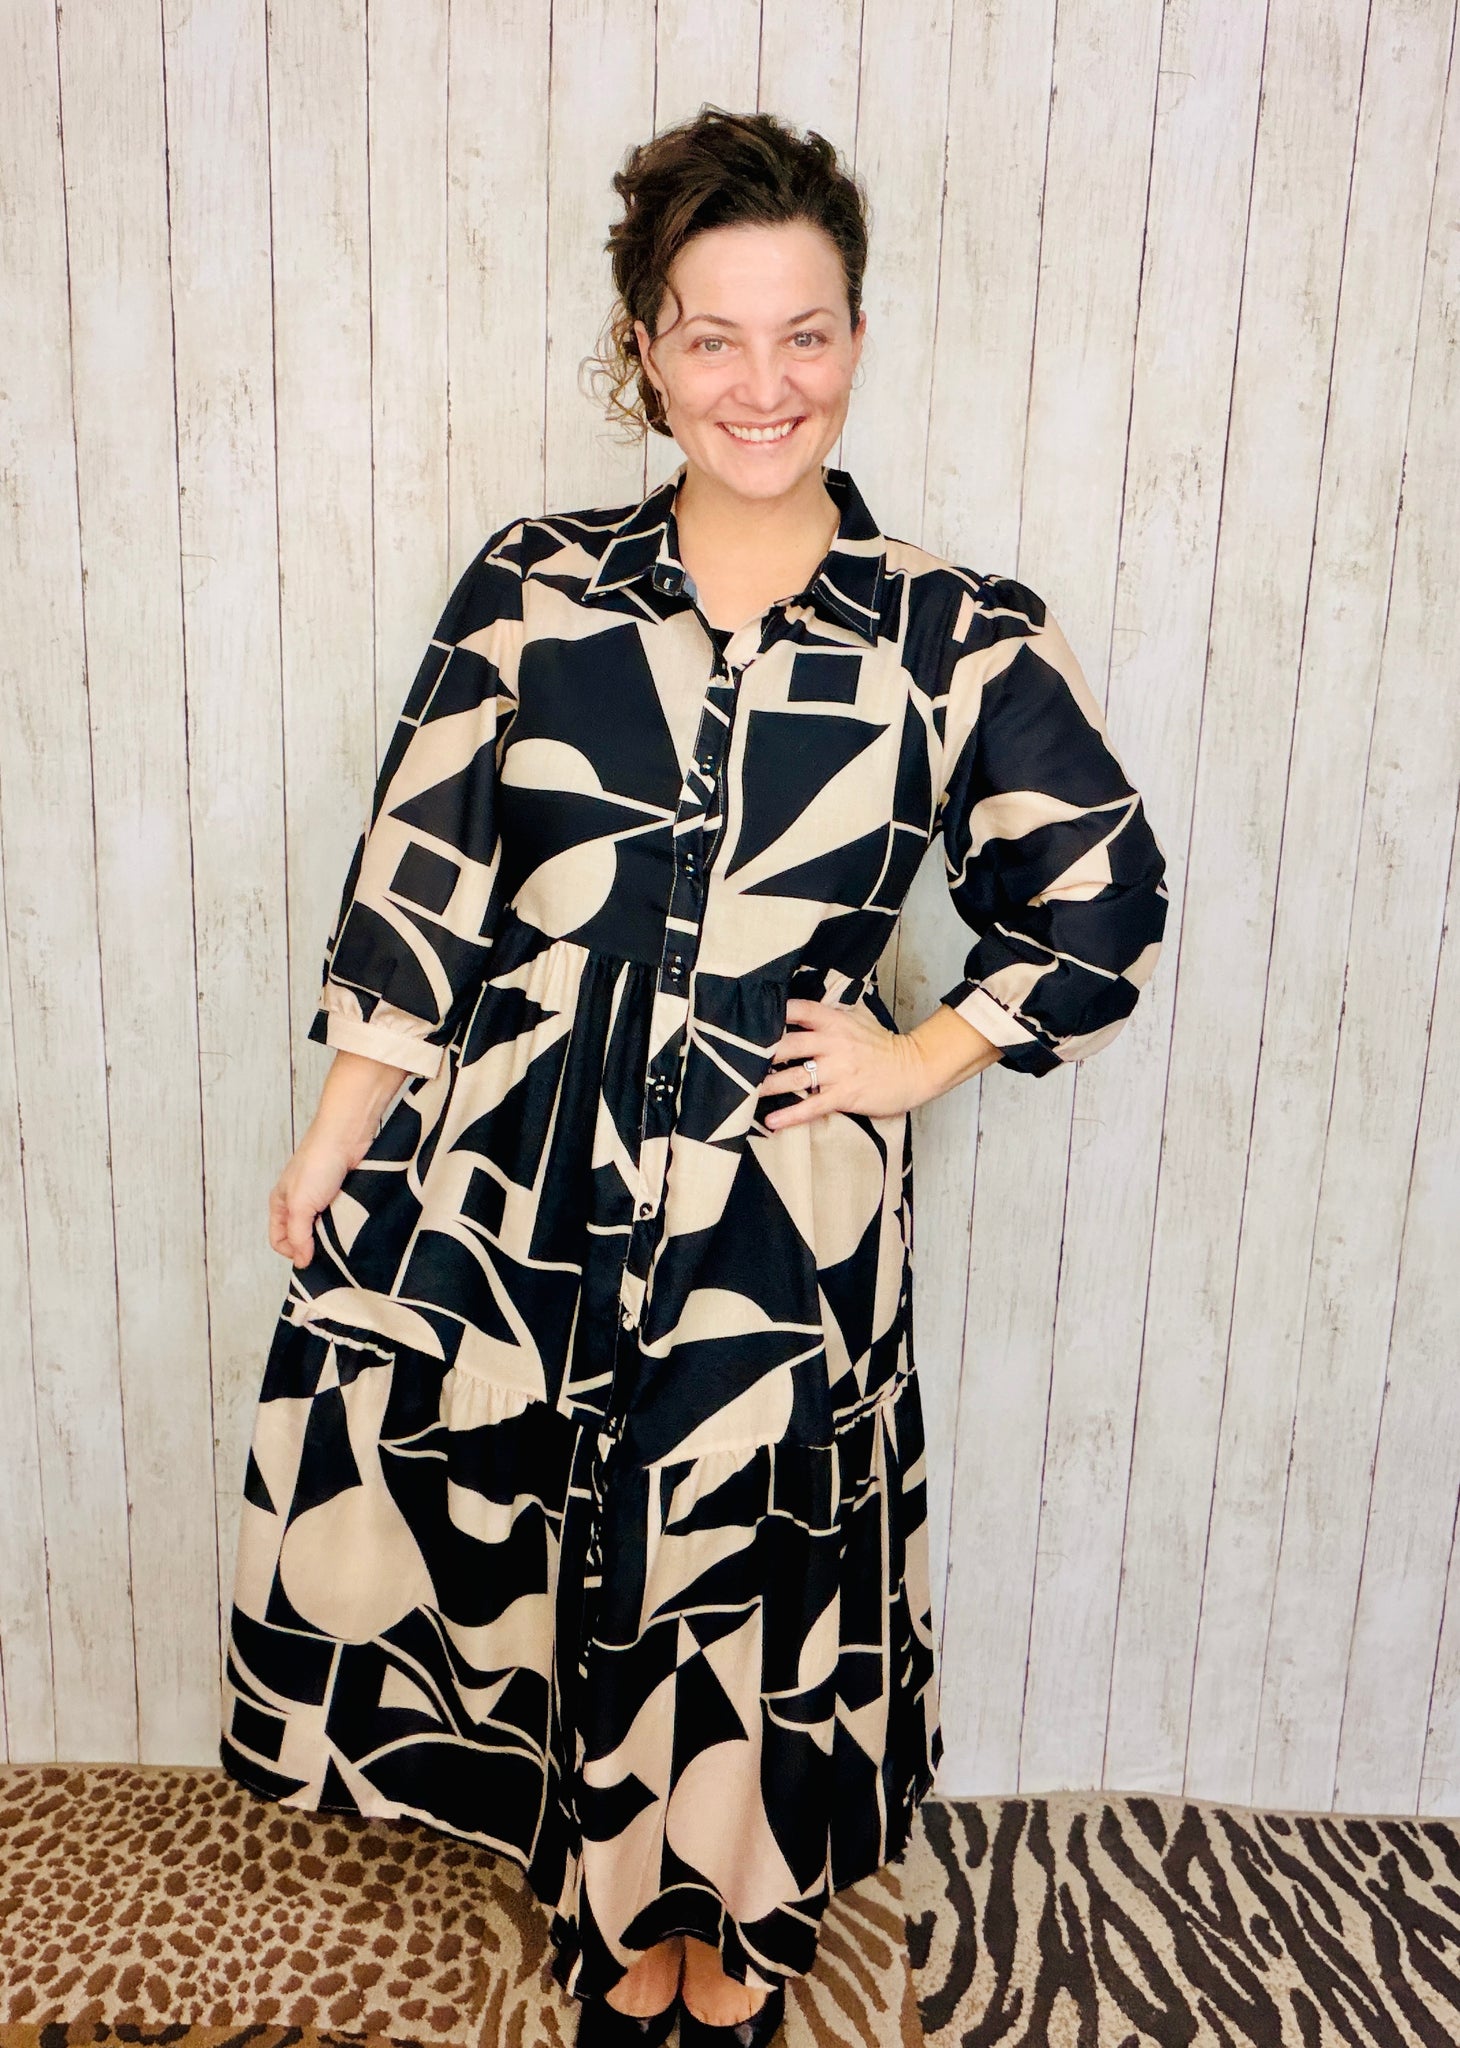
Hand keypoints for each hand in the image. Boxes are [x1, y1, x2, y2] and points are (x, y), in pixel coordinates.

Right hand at [268, 1047, 410, 1265]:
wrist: (347, 1137)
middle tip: (330, 1249)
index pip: (279, 1240)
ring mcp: (322, 1200)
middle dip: (314, 1246)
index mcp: (281, 1205)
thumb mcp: (300, 1205)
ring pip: (324, 1230)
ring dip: (333, 1236)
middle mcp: (299, 1203)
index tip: (311, 1255)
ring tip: (343, 1237)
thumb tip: (302, 1261)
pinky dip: (347, 1224)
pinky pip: (342, 1218)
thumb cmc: (317, 1164)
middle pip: (303, 1237)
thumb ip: (298, 1235)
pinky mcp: (342, 1196)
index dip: (292, 1251)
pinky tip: (354, 1226)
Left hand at [759, 996, 1002, 1130]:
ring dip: (767, 1085)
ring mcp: (838, 1070)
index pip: (796, 1010)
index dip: (769, 1012)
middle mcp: (833, 1042)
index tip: (743, 1018)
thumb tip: (791, 1012)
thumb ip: (825, 1018)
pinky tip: (772, 1121)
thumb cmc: (880, 1047)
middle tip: (731, 1058)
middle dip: (759, 1052)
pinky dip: (791, 1115)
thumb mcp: (854, 1022)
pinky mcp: (845, 1095)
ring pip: (795, 1076)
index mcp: (834, 1021)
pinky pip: (812, 1106)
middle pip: (787, 1043)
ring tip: (742, 1091)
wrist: (914, 1068)